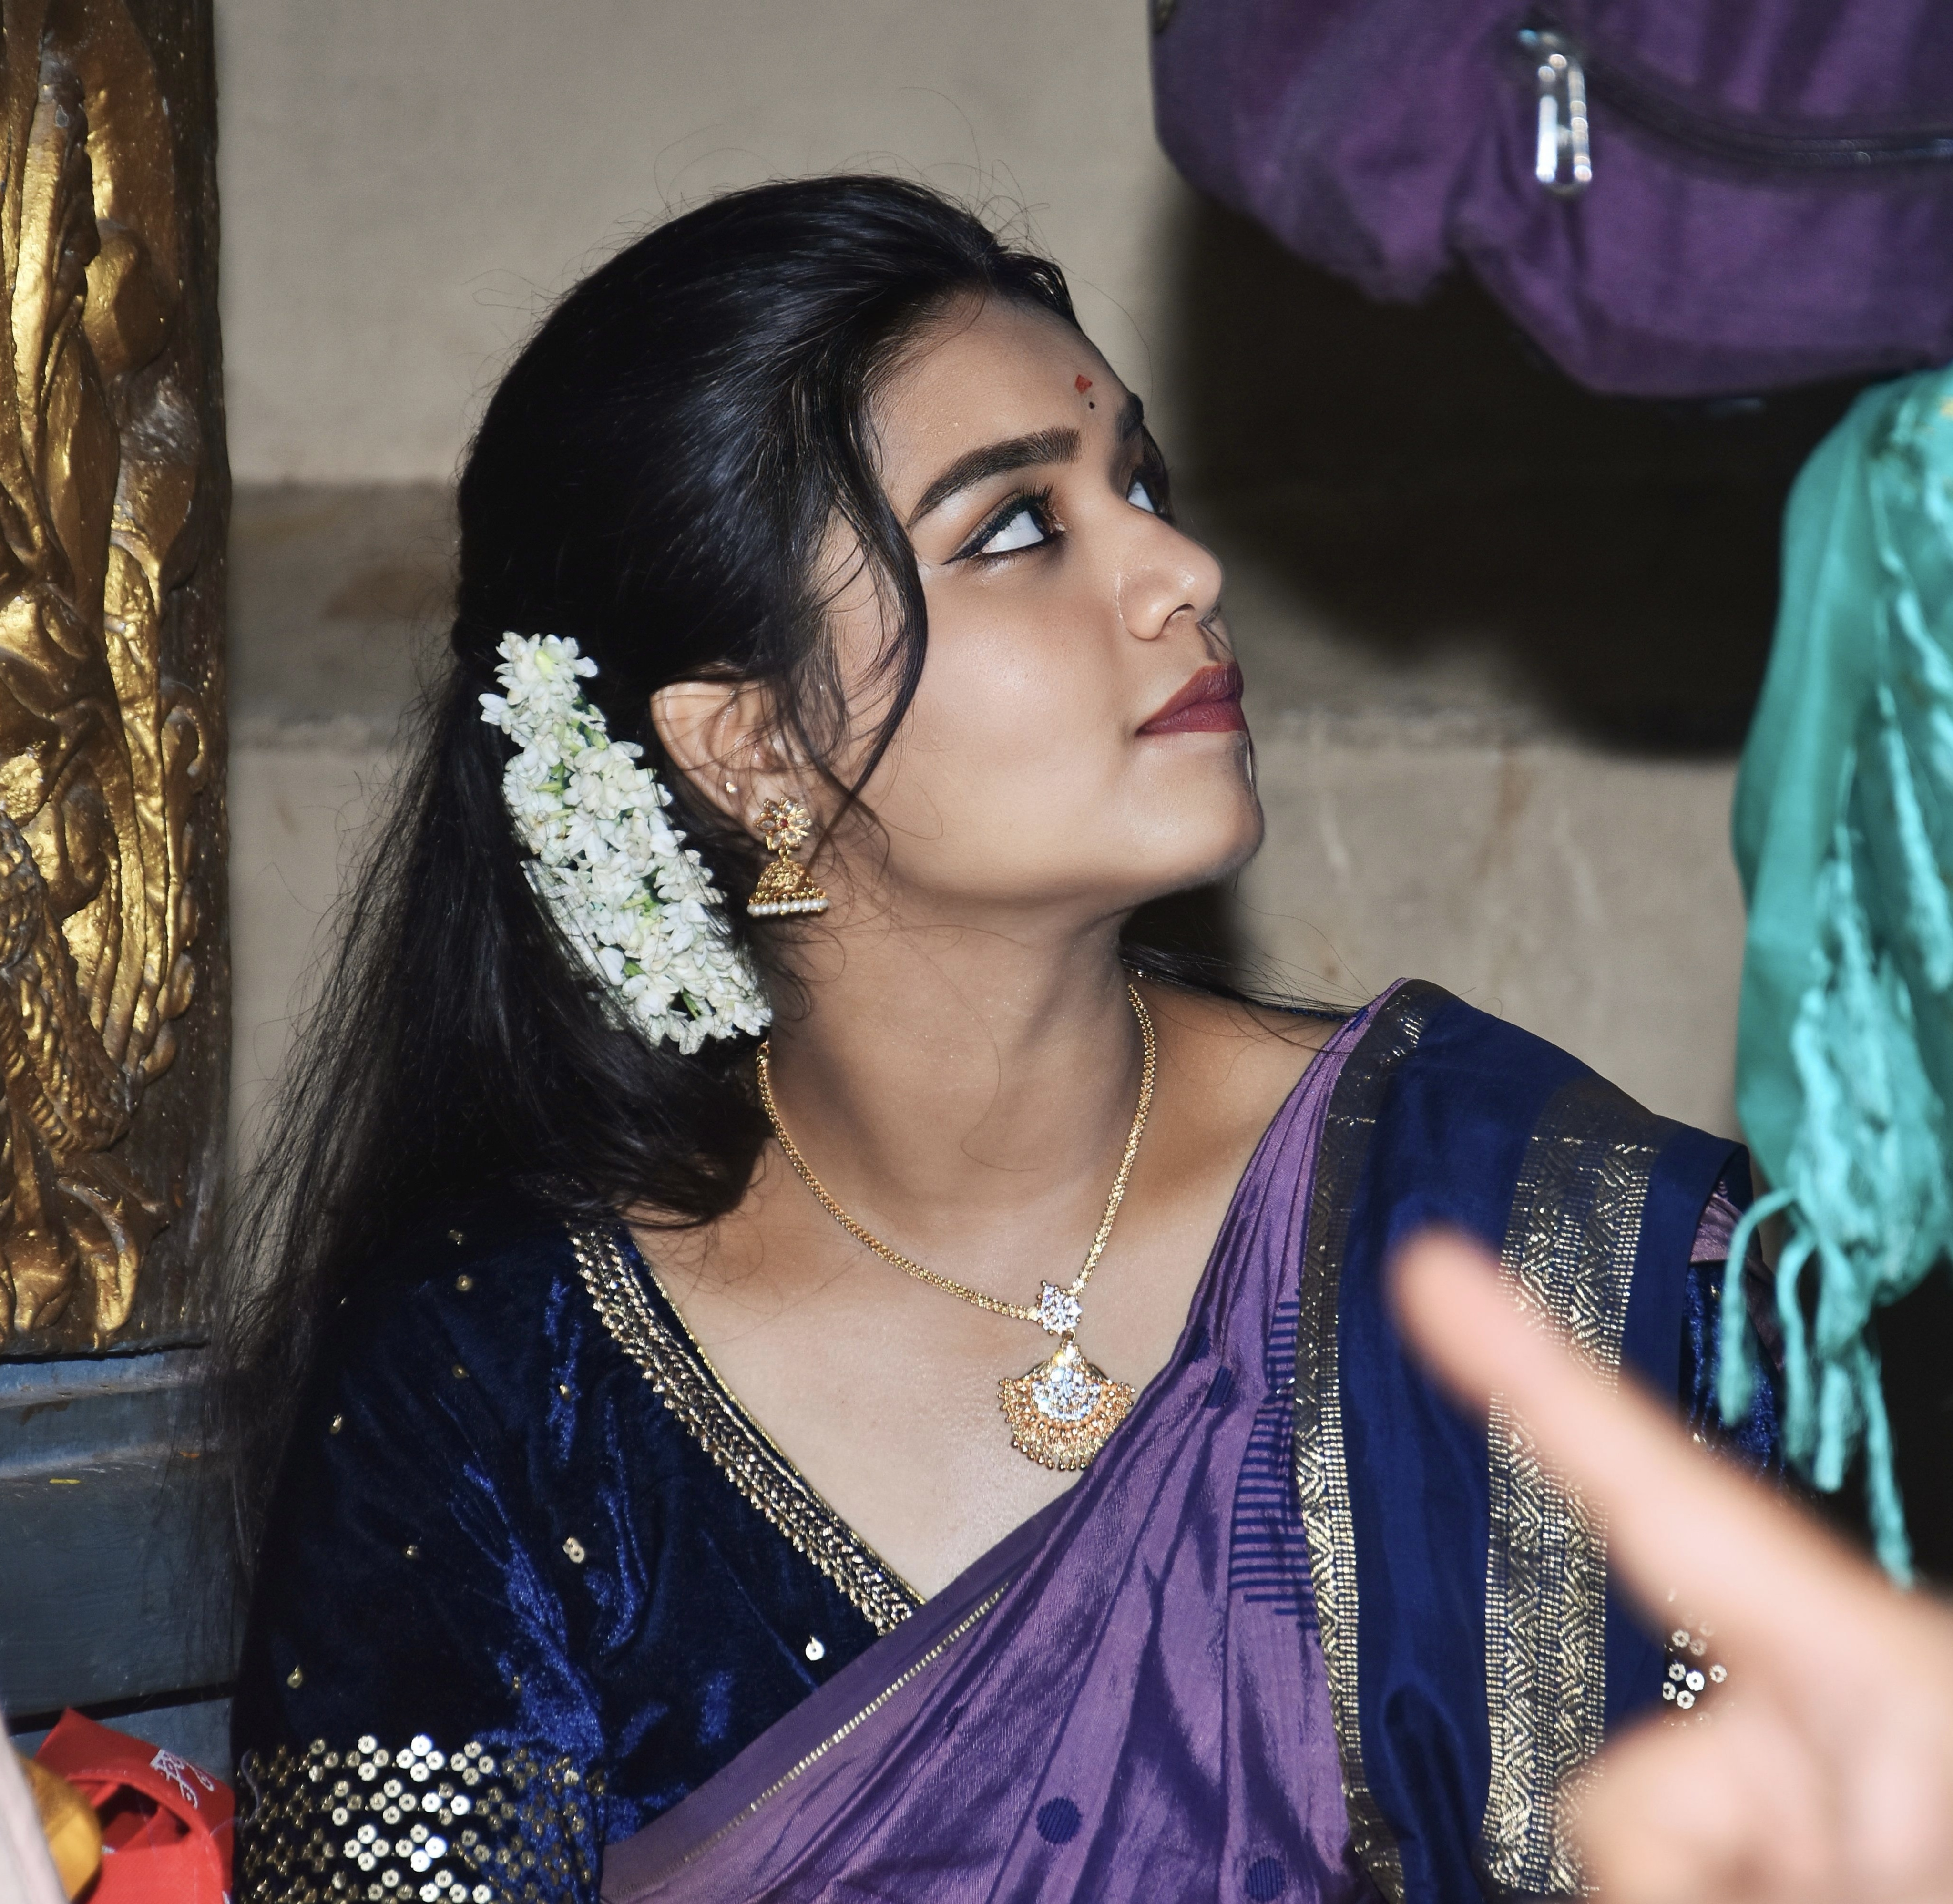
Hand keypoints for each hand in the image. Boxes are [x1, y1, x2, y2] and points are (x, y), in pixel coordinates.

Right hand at [1392, 1230, 1952, 1903]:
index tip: (1429, 1266)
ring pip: (1640, 1849)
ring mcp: (1807, 1808)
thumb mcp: (1902, 1798)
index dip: (1533, 1378)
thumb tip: (1614, 1848)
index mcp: (1874, 1673)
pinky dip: (1693, 1896)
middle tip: (1811, 1894)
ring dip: (1689, 1897)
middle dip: (1670, 1873)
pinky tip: (1783, 1890)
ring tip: (1830, 1899)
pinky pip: (1670, 1878)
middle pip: (1636, 1792)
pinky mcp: (1785, 1852)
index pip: (1666, 1502)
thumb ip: (1708, 1818)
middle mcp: (1826, 1732)